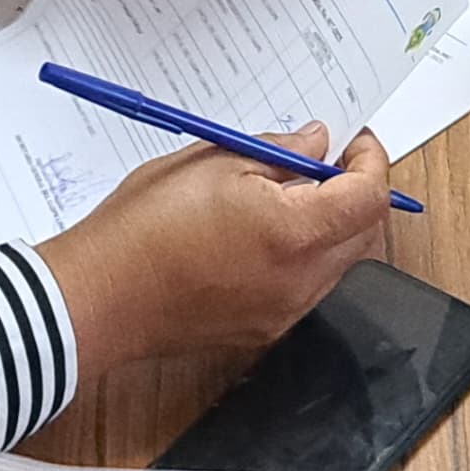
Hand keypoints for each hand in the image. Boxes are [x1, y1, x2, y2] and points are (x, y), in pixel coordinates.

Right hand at [39, 128, 392, 366]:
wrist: (98, 297)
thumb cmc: (144, 226)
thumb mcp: (213, 161)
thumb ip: (278, 150)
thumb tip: (316, 142)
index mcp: (295, 233)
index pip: (369, 197)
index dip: (370, 161)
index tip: (354, 140)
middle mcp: (300, 282)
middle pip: (364, 233)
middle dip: (355, 192)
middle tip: (325, 160)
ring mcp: (283, 312)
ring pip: (338, 264)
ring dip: (330, 226)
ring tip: (287, 194)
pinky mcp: (262, 330)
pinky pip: (306, 289)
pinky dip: (304, 256)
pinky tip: (263, 233)